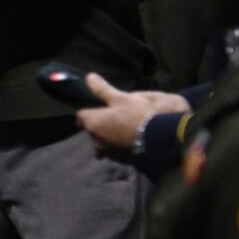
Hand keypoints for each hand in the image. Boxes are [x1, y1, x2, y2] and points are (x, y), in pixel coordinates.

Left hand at [75, 73, 191, 157]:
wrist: (158, 139)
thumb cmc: (136, 115)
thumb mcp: (120, 98)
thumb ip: (102, 89)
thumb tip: (89, 77)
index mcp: (93, 123)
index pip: (80, 115)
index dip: (86, 109)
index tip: (94, 106)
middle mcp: (97, 140)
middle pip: (91, 130)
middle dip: (97, 124)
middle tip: (110, 115)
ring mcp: (109, 152)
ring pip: (102, 142)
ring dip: (107, 136)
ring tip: (120, 128)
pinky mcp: (121, 160)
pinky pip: (114, 150)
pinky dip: (118, 144)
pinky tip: (128, 138)